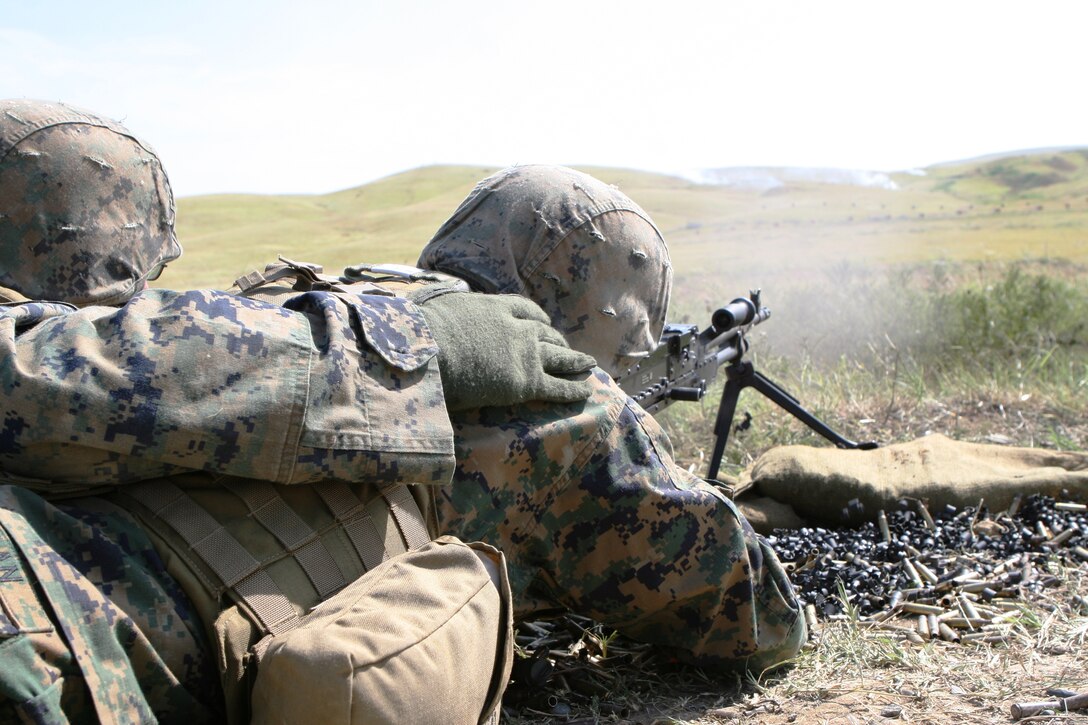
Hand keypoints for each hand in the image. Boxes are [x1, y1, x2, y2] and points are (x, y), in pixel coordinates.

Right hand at [419, 292, 595, 410]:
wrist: (431, 348)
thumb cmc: (424, 333)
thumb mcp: (438, 309)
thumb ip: (447, 311)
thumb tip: (431, 312)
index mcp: (494, 307)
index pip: (524, 310)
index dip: (537, 318)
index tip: (544, 322)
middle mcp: (516, 328)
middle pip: (545, 333)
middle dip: (558, 341)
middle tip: (567, 348)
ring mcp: (524, 354)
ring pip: (558, 357)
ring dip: (575, 360)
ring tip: (588, 365)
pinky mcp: (526, 382)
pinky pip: (557, 386)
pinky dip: (573, 388)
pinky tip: (585, 390)